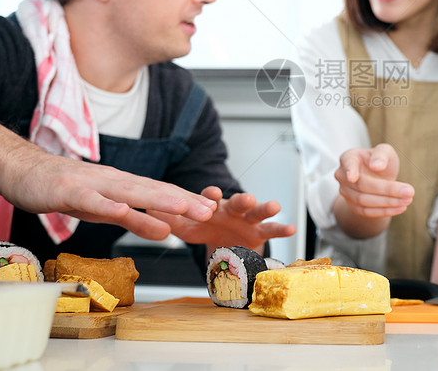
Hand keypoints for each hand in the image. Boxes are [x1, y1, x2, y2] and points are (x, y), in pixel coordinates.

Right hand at [0, 90, 219, 241]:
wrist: (22, 171)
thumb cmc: (63, 189)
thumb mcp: (105, 210)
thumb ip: (135, 220)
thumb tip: (166, 231)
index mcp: (123, 184)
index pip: (161, 193)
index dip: (186, 200)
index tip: (212, 209)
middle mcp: (113, 180)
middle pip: (152, 191)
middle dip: (182, 200)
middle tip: (209, 209)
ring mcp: (92, 184)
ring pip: (129, 193)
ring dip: (157, 201)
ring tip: (182, 208)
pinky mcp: (69, 191)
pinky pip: (91, 201)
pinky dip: (109, 206)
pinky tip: (124, 212)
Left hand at [148, 186, 296, 250]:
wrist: (223, 244)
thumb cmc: (204, 230)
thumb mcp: (185, 227)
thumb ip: (169, 220)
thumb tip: (145, 210)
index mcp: (213, 205)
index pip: (210, 198)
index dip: (210, 196)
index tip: (211, 194)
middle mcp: (232, 209)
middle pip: (238, 201)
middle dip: (243, 199)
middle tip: (248, 198)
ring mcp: (248, 220)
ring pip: (258, 212)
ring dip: (266, 208)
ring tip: (274, 206)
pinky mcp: (260, 233)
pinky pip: (272, 230)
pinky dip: (281, 228)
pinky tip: (292, 228)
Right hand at [334, 143, 412, 217]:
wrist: (378, 177)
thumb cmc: (381, 161)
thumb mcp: (385, 151)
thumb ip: (381, 155)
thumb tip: (376, 165)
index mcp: (349, 158)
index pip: (348, 164)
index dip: (350, 170)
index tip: (353, 177)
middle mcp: (343, 176)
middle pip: (362, 186)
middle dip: (387, 189)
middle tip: (409, 191)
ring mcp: (346, 192)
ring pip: (364, 201)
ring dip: (388, 202)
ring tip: (408, 199)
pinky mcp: (353, 206)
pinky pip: (367, 212)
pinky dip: (385, 211)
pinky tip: (400, 208)